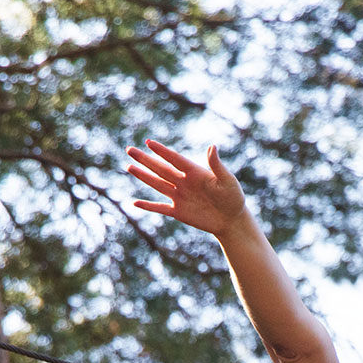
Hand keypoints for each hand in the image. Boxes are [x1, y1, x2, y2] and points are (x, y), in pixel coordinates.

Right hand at [125, 140, 248, 238]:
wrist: (231, 220)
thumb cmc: (233, 197)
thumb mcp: (227, 180)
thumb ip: (217, 165)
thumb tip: (212, 146)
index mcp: (195, 172)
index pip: (175, 159)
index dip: (162, 151)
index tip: (148, 142)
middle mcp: (184, 182)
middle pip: (161, 169)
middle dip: (145, 160)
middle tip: (130, 149)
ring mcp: (179, 196)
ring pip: (157, 184)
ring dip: (143, 176)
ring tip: (129, 167)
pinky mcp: (179, 212)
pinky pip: (160, 208)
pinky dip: (148, 206)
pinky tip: (135, 203)